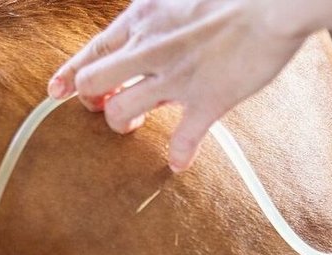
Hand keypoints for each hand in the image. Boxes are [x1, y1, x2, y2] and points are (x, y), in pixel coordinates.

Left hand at [48, 0, 307, 172]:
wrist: (276, 2)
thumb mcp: (181, 0)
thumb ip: (159, 20)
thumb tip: (147, 40)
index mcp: (144, 19)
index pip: (92, 50)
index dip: (70, 74)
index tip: (56, 91)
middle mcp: (151, 49)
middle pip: (94, 84)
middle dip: (93, 101)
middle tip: (108, 106)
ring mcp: (176, 77)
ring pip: (121, 113)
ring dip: (124, 125)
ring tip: (138, 126)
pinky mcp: (207, 100)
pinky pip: (182, 140)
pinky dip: (179, 154)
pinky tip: (180, 161)